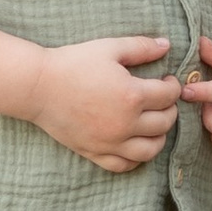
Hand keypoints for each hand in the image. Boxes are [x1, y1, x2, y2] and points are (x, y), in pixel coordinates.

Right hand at [29, 34, 182, 171]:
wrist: (38, 86)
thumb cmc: (73, 63)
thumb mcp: (109, 48)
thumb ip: (141, 47)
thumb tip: (167, 45)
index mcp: (132, 96)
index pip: (169, 95)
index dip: (173, 86)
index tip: (167, 80)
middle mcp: (125, 123)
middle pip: (164, 123)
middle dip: (170, 109)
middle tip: (162, 99)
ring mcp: (110, 142)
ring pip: (150, 149)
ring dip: (159, 136)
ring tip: (154, 123)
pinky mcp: (94, 152)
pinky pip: (124, 165)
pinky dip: (136, 158)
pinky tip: (135, 144)